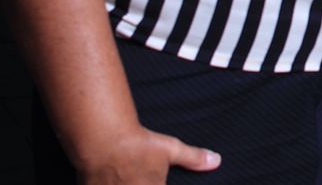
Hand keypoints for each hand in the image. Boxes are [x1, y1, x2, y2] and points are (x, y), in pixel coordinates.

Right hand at [78, 127, 219, 183]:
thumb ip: (194, 158)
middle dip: (144, 183)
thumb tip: (216, 161)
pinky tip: (114, 181)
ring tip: (129, 178)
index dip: (160, 184)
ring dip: (127, 184)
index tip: (159, 181)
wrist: (105, 141)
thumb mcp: (171, 149)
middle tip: (141, 176)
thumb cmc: (140, 144)